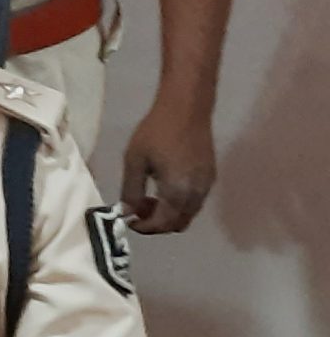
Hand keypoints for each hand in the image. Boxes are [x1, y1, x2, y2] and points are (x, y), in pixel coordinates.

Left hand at [121, 95, 216, 233]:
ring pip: (188, 213)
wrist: (186, 109)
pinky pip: (194, 201)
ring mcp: (206, 186)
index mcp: (177, 193)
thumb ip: (131, 190)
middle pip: (178, 223)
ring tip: (148, 197)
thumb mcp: (135, 160)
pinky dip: (178, 203)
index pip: (162, 224)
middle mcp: (196, 195)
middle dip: (156, 223)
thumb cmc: (156, 132)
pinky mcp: (210, 176)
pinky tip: (163, 186)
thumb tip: (127, 213)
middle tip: (137, 209)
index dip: (144, 227)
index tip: (128, 220)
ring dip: (168, 213)